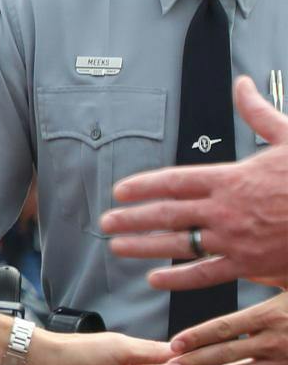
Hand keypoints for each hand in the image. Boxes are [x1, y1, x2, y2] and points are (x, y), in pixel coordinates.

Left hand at [101, 76, 287, 288]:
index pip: (175, 181)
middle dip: (132, 218)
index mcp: (232, 178)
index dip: (144, 187)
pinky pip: (205, 273)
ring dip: (144, 246)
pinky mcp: (250, 264)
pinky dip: (178, 278)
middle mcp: (226, 210)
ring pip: (178, 244)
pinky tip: (156, 279)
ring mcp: (235, 239)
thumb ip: (258, 114)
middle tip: (106, 222)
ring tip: (118, 248)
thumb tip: (243, 85)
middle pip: (167, 214)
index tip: (120, 191)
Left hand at [166, 291, 287, 364]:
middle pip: (226, 353)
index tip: (173, 343)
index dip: (196, 336)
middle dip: (194, 361)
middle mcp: (274, 339)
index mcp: (268, 314)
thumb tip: (238, 263)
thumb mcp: (286, 287)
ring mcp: (284, 362)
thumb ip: (262, 279)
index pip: (224, 326)